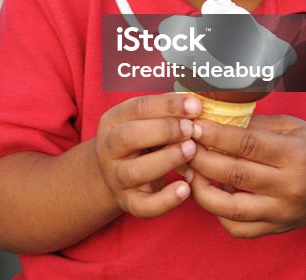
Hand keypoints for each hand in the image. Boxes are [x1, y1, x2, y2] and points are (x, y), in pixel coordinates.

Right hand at [94, 92, 201, 217]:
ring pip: (134, 171)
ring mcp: (116, 177)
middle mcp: (108, 148)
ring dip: (165, 160)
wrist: (116, 174)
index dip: (167, 105)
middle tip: (191, 128)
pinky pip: (143, 206)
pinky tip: (185, 188)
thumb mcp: (146, 120)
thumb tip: (196, 99)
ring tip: (191, 150)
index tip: (195, 105)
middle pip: (128, 137)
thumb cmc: (142, 140)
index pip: (137, 108)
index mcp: (113, 120)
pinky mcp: (128, 202)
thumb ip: (166, 110)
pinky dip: (165, 200)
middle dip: (163, 130)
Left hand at [188, 114, 305, 237]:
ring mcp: (282, 213)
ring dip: (200, 188)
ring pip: (229, 208)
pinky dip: (217, 213)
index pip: (247, 144)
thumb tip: (214, 119)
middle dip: (200, 157)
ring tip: (189, 170)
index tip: (192, 125)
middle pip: (234, 173)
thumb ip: (255, 125)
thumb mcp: (294, 127)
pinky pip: (237, 228)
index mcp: (296, 154)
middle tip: (181, 144)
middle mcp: (290, 187)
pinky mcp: (276, 229)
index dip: (215, 134)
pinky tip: (212, 192)